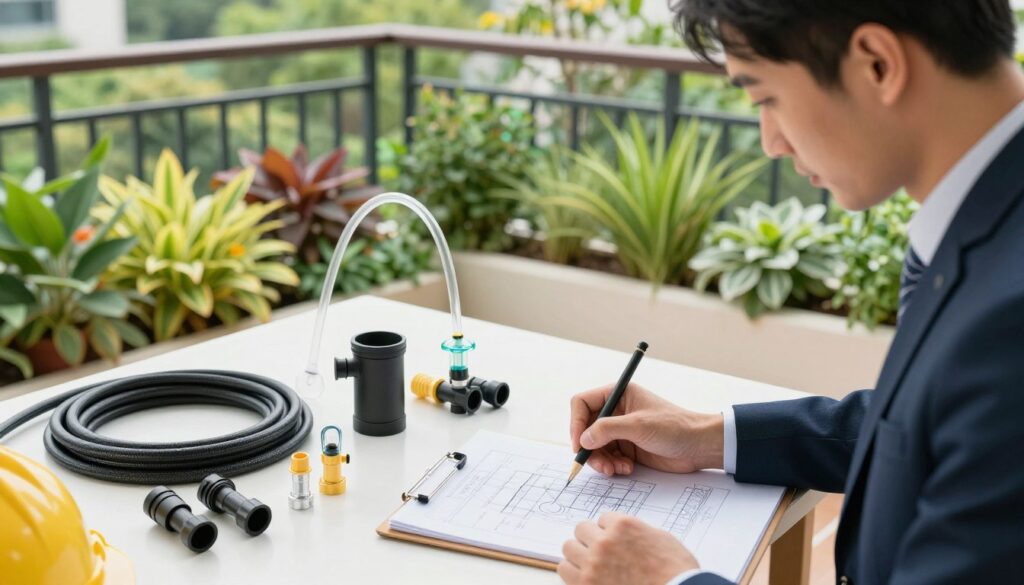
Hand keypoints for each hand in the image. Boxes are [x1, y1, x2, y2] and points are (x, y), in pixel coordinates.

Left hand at [559, 512, 698, 584]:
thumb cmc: (676, 572)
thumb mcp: (661, 540)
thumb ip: (638, 532)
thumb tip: (626, 535)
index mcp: (624, 526)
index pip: (602, 519)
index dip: (609, 531)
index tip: (615, 541)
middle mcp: (605, 541)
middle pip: (581, 529)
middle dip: (591, 539)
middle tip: (601, 552)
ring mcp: (593, 563)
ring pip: (569, 547)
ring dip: (579, 554)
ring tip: (591, 564)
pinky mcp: (586, 584)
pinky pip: (564, 569)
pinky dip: (573, 572)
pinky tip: (586, 576)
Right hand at [570, 382, 723, 475]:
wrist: (699, 446)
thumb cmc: (674, 427)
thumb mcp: (639, 426)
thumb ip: (607, 430)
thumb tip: (583, 439)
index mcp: (618, 394)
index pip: (582, 404)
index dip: (576, 423)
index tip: (578, 444)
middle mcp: (616, 411)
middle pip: (585, 429)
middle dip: (589, 448)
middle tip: (598, 464)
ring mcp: (621, 430)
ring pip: (595, 447)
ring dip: (601, 461)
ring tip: (615, 470)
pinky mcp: (627, 448)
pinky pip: (608, 458)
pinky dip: (612, 466)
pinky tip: (627, 469)